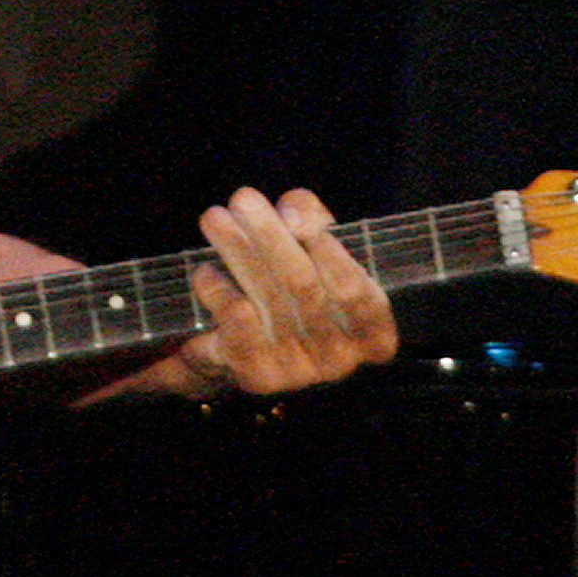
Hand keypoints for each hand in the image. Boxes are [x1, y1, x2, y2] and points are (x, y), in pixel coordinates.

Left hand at [175, 187, 397, 397]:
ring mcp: (300, 373)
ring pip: (269, 302)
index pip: (361, 297)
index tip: (301, 221)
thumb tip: (293, 214)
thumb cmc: (295, 286)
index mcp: (371, 334)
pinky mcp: (259, 377)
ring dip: (238, 253)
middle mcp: (340, 359)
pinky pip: (239, 330)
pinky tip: (206, 270)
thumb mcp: (313, 245)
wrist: (246, 345)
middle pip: (306, 290)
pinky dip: (220, 295)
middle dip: (271, 238)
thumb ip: (312, 220)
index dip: (335, 258)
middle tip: (242, 199)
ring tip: (215, 218)